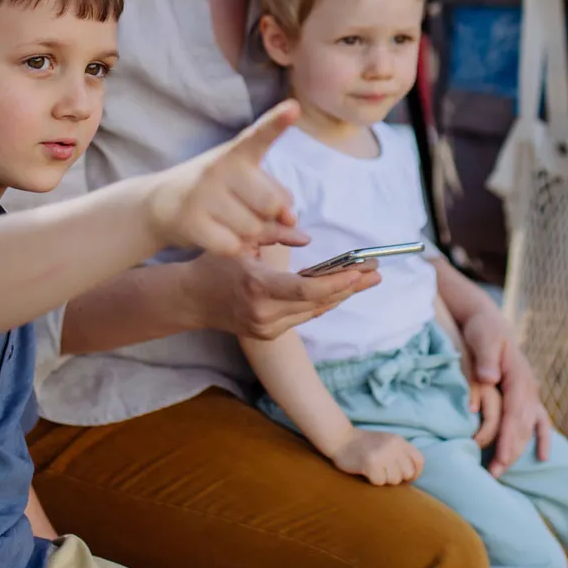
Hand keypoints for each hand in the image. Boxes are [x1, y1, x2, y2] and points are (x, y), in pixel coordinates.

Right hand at [146, 101, 307, 255]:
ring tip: (233, 224)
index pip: (259, 135)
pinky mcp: (191, 221)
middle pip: (272, 204)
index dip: (278, 122)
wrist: (158, 204)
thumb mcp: (244, 184)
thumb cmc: (215, 192)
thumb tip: (303, 236)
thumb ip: (277, 203)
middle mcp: (219, 168)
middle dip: (271, 218)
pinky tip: (220, 236)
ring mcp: (202, 194)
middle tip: (254, 213)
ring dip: (252, 237)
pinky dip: (234, 249)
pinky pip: (233, 247)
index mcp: (237, 153)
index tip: (294, 108)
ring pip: (254, 230)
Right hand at [182, 252, 380, 340]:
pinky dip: (322, 302)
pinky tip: (342, 290)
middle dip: (350, 286)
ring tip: (367, 279)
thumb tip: (307, 238)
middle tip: (377, 272)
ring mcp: (266, 329)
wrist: (191, 300)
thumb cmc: (215, 263)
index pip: (307, 290)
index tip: (360, 271)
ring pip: (314, 312)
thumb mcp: (240, 241)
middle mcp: (264, 313)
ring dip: (342, 295)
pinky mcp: (267, 335)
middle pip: (318, 302)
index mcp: (258, 287)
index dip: (338, 282)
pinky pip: (303, 317)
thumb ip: (274, 233)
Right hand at [329, 429, 423, 485]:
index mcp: (399, 441)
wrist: (341, 439)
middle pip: (407, 473)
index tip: (406, 477)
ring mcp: (382, 454)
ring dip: (384, 479)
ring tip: (374, 470)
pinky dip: (373, 480)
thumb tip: (412, 475)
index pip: (419, 460)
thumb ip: (400, 453)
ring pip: (394, 480)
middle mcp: (393, 446)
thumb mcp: (387, 442)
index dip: (416, 472)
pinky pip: (379, 482)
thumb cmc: (364, 444)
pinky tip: (366, 472)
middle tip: (384, 473)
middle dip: (397, 477)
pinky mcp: (370, 463)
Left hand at [461, 306, 552, 476]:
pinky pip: (540, 421)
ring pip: (528, 428)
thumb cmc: (483, 331)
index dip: (510, 436)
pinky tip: (544, 457)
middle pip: (522, 426)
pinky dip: (543, 439)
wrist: (492, 323)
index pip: (515, 412)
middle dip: (511, 451)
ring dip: (517, 451)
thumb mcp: (482, 338)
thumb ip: (486, 358)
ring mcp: (531, 393)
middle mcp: (529, 388)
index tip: (502, 457)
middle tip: (494, 474)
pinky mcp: (528, 397)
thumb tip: (490, 378)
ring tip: (500, 473)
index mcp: (518, 376)